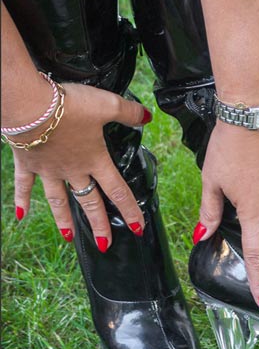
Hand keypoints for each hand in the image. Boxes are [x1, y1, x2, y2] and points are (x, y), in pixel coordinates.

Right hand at [12, 82, 150, 249]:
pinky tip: (21, 215)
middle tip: (106, 244)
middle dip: (100, 225)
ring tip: (69, 237)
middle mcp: (73, 171)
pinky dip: (22, 201)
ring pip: (59, 201)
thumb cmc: (69, 106)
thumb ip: (128, 112)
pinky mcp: (28, 163)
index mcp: (95, 160)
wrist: (30, 106)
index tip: (137, 228)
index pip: (118, 191)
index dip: (130, 211)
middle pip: (90, 203)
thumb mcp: (106, 104)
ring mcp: (49, 170)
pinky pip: (25, 186)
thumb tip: (147, 117)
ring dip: (64, 220)